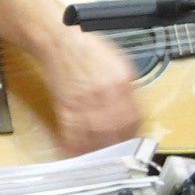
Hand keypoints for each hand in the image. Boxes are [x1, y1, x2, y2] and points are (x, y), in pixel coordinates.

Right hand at [40, 27, 148, 155]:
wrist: (59, 41)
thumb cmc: (86, 50)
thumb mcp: (117, 61)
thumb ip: (126, 85)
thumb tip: (132, 106)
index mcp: (122, 80)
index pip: (134, 116)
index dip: (134, 131)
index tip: (132, 138)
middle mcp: (105, 92)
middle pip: (117, 129)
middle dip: (118, 143)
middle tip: (117, 150)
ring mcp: (85, 100)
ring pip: (96, 135)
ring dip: (98, 148)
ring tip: (99, 154)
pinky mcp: (66, 105)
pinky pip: (73, 132)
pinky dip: (75, 145)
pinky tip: (77, 150)